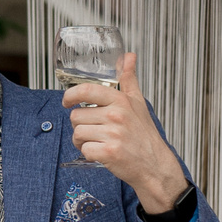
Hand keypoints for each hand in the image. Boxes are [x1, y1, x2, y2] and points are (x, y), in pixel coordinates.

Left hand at [61, 52, 189, 215]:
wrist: (154, 164)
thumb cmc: (144, 134)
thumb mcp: (137, 102)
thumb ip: (128, 79)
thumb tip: (128, 56)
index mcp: (120, 101)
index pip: (86, 91)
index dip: (70, 95)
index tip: (67, 101)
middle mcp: (116, 116)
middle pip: (76, 116)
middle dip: (81, 125)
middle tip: (94, 131)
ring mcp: (112, 134)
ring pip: (77, 134)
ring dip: (82, 141)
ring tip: (98, 142)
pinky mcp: (108, 152)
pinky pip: (84, 150)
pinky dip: (89, 153)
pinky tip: (101, 153)